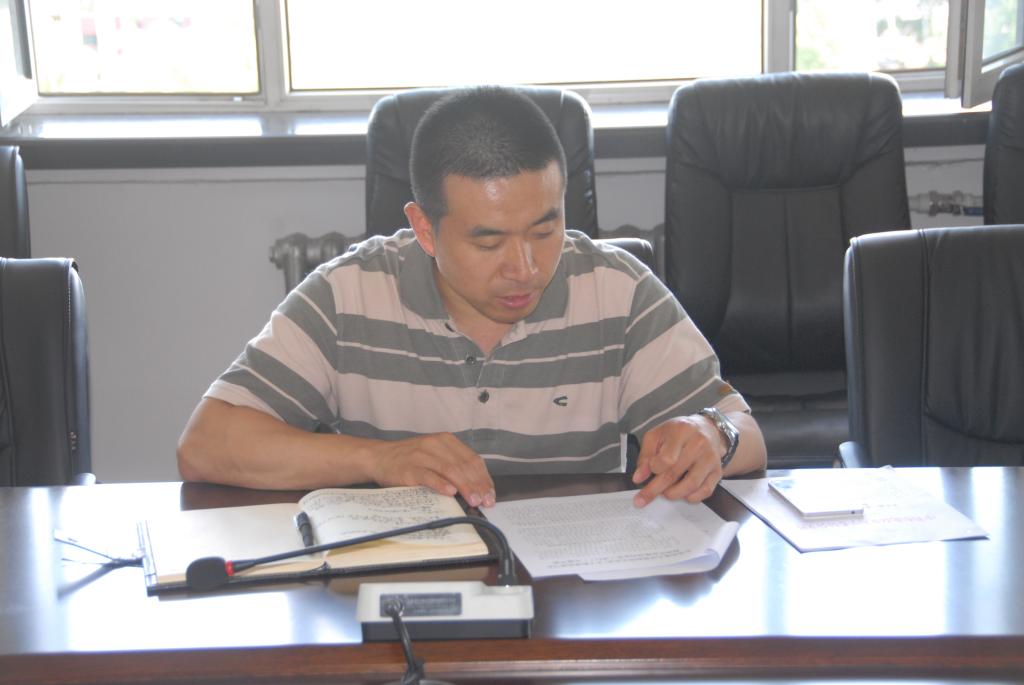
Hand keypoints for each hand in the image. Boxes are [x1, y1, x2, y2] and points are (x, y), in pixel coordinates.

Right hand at [369, 432, 495, 507]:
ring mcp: (423, 455)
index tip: (490, 494)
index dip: (484, 477)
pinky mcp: (410, 468)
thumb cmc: (410, 460)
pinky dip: (441, 484)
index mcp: (446, 440)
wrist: (379, 457)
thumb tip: (477, 487)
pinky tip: (451, 492)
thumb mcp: (435, 456)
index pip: (472, 459)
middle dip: (477, 485)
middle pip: (463, 465)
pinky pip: (429, 476)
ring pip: (450, 470)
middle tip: (485, 501)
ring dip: (465, 486)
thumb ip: (454, 466)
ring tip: (474, 500)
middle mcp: (436, 444)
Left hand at [631, 415, 725, 506]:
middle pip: (674, 473)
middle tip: (641, 499)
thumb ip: (645, 455)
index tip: (650, 471)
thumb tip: (638, 477)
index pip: (666, 458)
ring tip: (664, 493)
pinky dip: (692, 497)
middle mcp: (698, 444)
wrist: (707, 429)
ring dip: (673, 494)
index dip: (654, 469)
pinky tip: (682, 494)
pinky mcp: (717, 471)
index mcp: (681, 431)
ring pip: (691, 484)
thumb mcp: (656, 435)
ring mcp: (710, 458)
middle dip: (655, 489)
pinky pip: (706, 490)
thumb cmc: (678, 432)